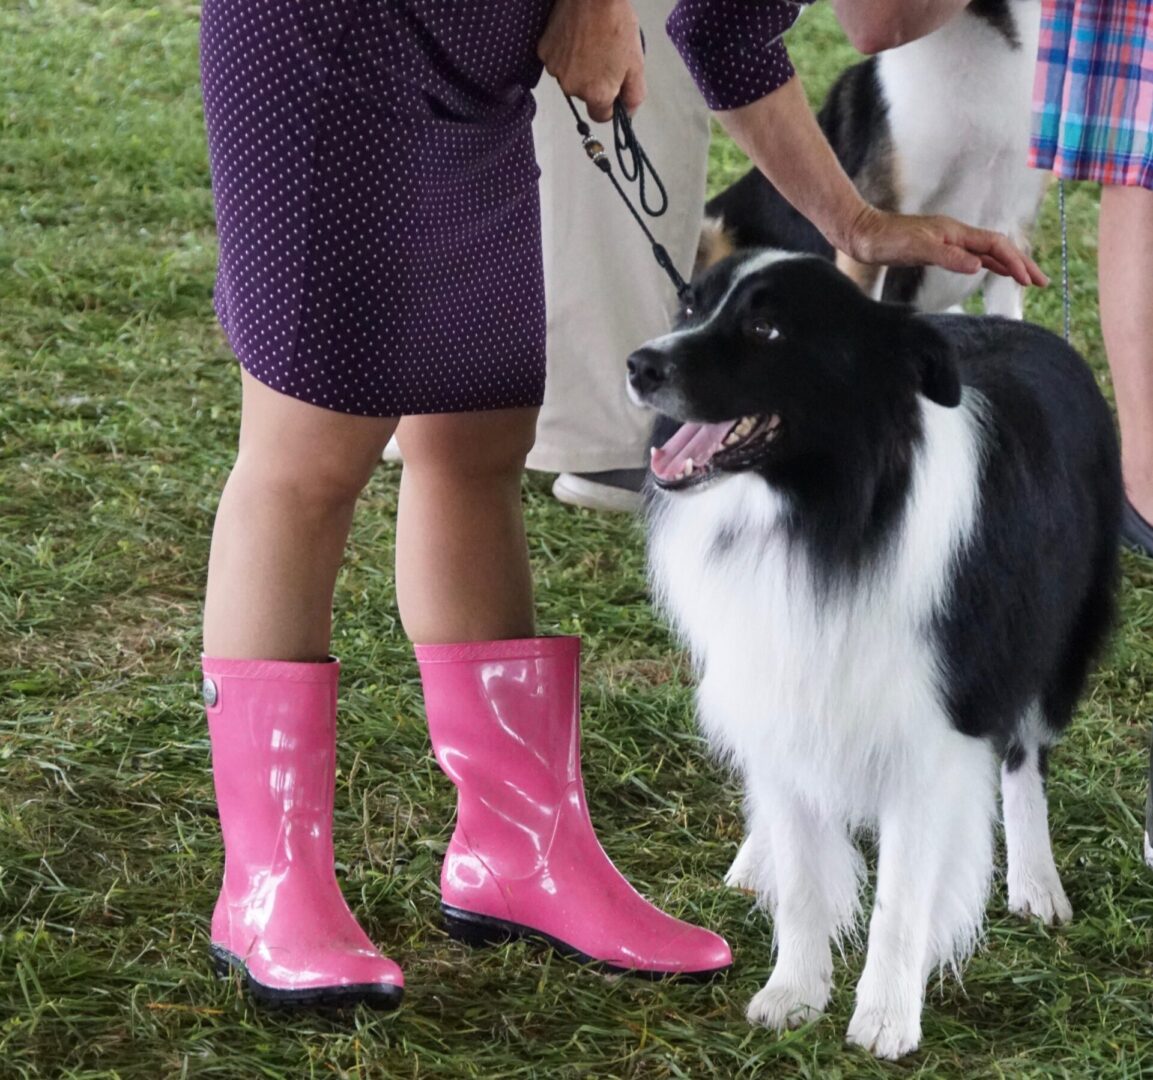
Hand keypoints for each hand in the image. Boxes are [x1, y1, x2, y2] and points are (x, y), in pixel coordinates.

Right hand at [537, 0, 645, 121]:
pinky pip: (557, 62)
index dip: (610, 104)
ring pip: (570, 79)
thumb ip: (634, 96)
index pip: (601, 116)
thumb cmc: (617, 24)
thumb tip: (627, 113)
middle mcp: (573, 88)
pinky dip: (566, 55)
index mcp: (597, 94)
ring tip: (590, 43)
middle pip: (585, 96)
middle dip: (595, 83)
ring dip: (579, 69)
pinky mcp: (545, 53)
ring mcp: (556, 71)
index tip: (615, 88)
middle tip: (605, 56)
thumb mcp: (637, 64)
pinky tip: (576, 37)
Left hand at [843, 204, 1047, 286]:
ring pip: (986, 252)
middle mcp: (955, 235)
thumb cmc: (885, 240)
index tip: (1030, 280)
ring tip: (1026, 279)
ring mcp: (947, 241)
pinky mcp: (936, 249)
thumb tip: (978, 266)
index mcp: (955, 233)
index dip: (1015, 262)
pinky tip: (990, 271)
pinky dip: (987, 264)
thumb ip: (947, 256)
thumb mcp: (917, 249)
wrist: (862, 233)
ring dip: (1008, 265)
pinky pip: (971, 256)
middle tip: (1042, 282)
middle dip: (1021, 264)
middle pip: (998, 247)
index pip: (995, 245)